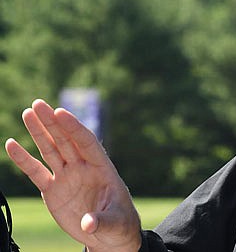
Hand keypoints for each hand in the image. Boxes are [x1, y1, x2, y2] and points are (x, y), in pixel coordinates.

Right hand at [5, 99, 141, 251]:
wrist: (108, 236)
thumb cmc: (119, 226)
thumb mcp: (115, 224)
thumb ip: (102, 222)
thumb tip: (89, 224)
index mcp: (102, 169)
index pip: (87, 142)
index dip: (74, 127)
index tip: (60, 112)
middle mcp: (83, 168)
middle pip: (66, 140)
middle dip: (52, 122)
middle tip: (38, 104)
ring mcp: (68, 177)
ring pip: (51, 149)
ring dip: (39, 132)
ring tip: (27, 112)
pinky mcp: (53, 190)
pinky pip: (36, 172)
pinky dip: (24, 160)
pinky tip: (11, 145)